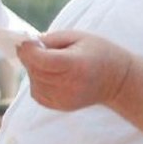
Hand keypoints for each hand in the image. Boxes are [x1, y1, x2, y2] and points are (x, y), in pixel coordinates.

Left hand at [17, 30, 132, 111]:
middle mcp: (70, 85)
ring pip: (34, 83)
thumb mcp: (78, 36)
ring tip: (47, 61)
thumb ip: (51, 40)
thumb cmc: (98, 52)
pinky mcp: (61, 106)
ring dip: (33, 70)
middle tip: (36, 48)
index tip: (27, 41)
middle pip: (36, 71)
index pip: (42, 60)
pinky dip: (37, 82)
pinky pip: (37, 93)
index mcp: (76, 65)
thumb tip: (25, 45)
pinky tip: (50, 74)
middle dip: (29, 58)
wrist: (117, 80)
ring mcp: (65, 99)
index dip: (29, 50)